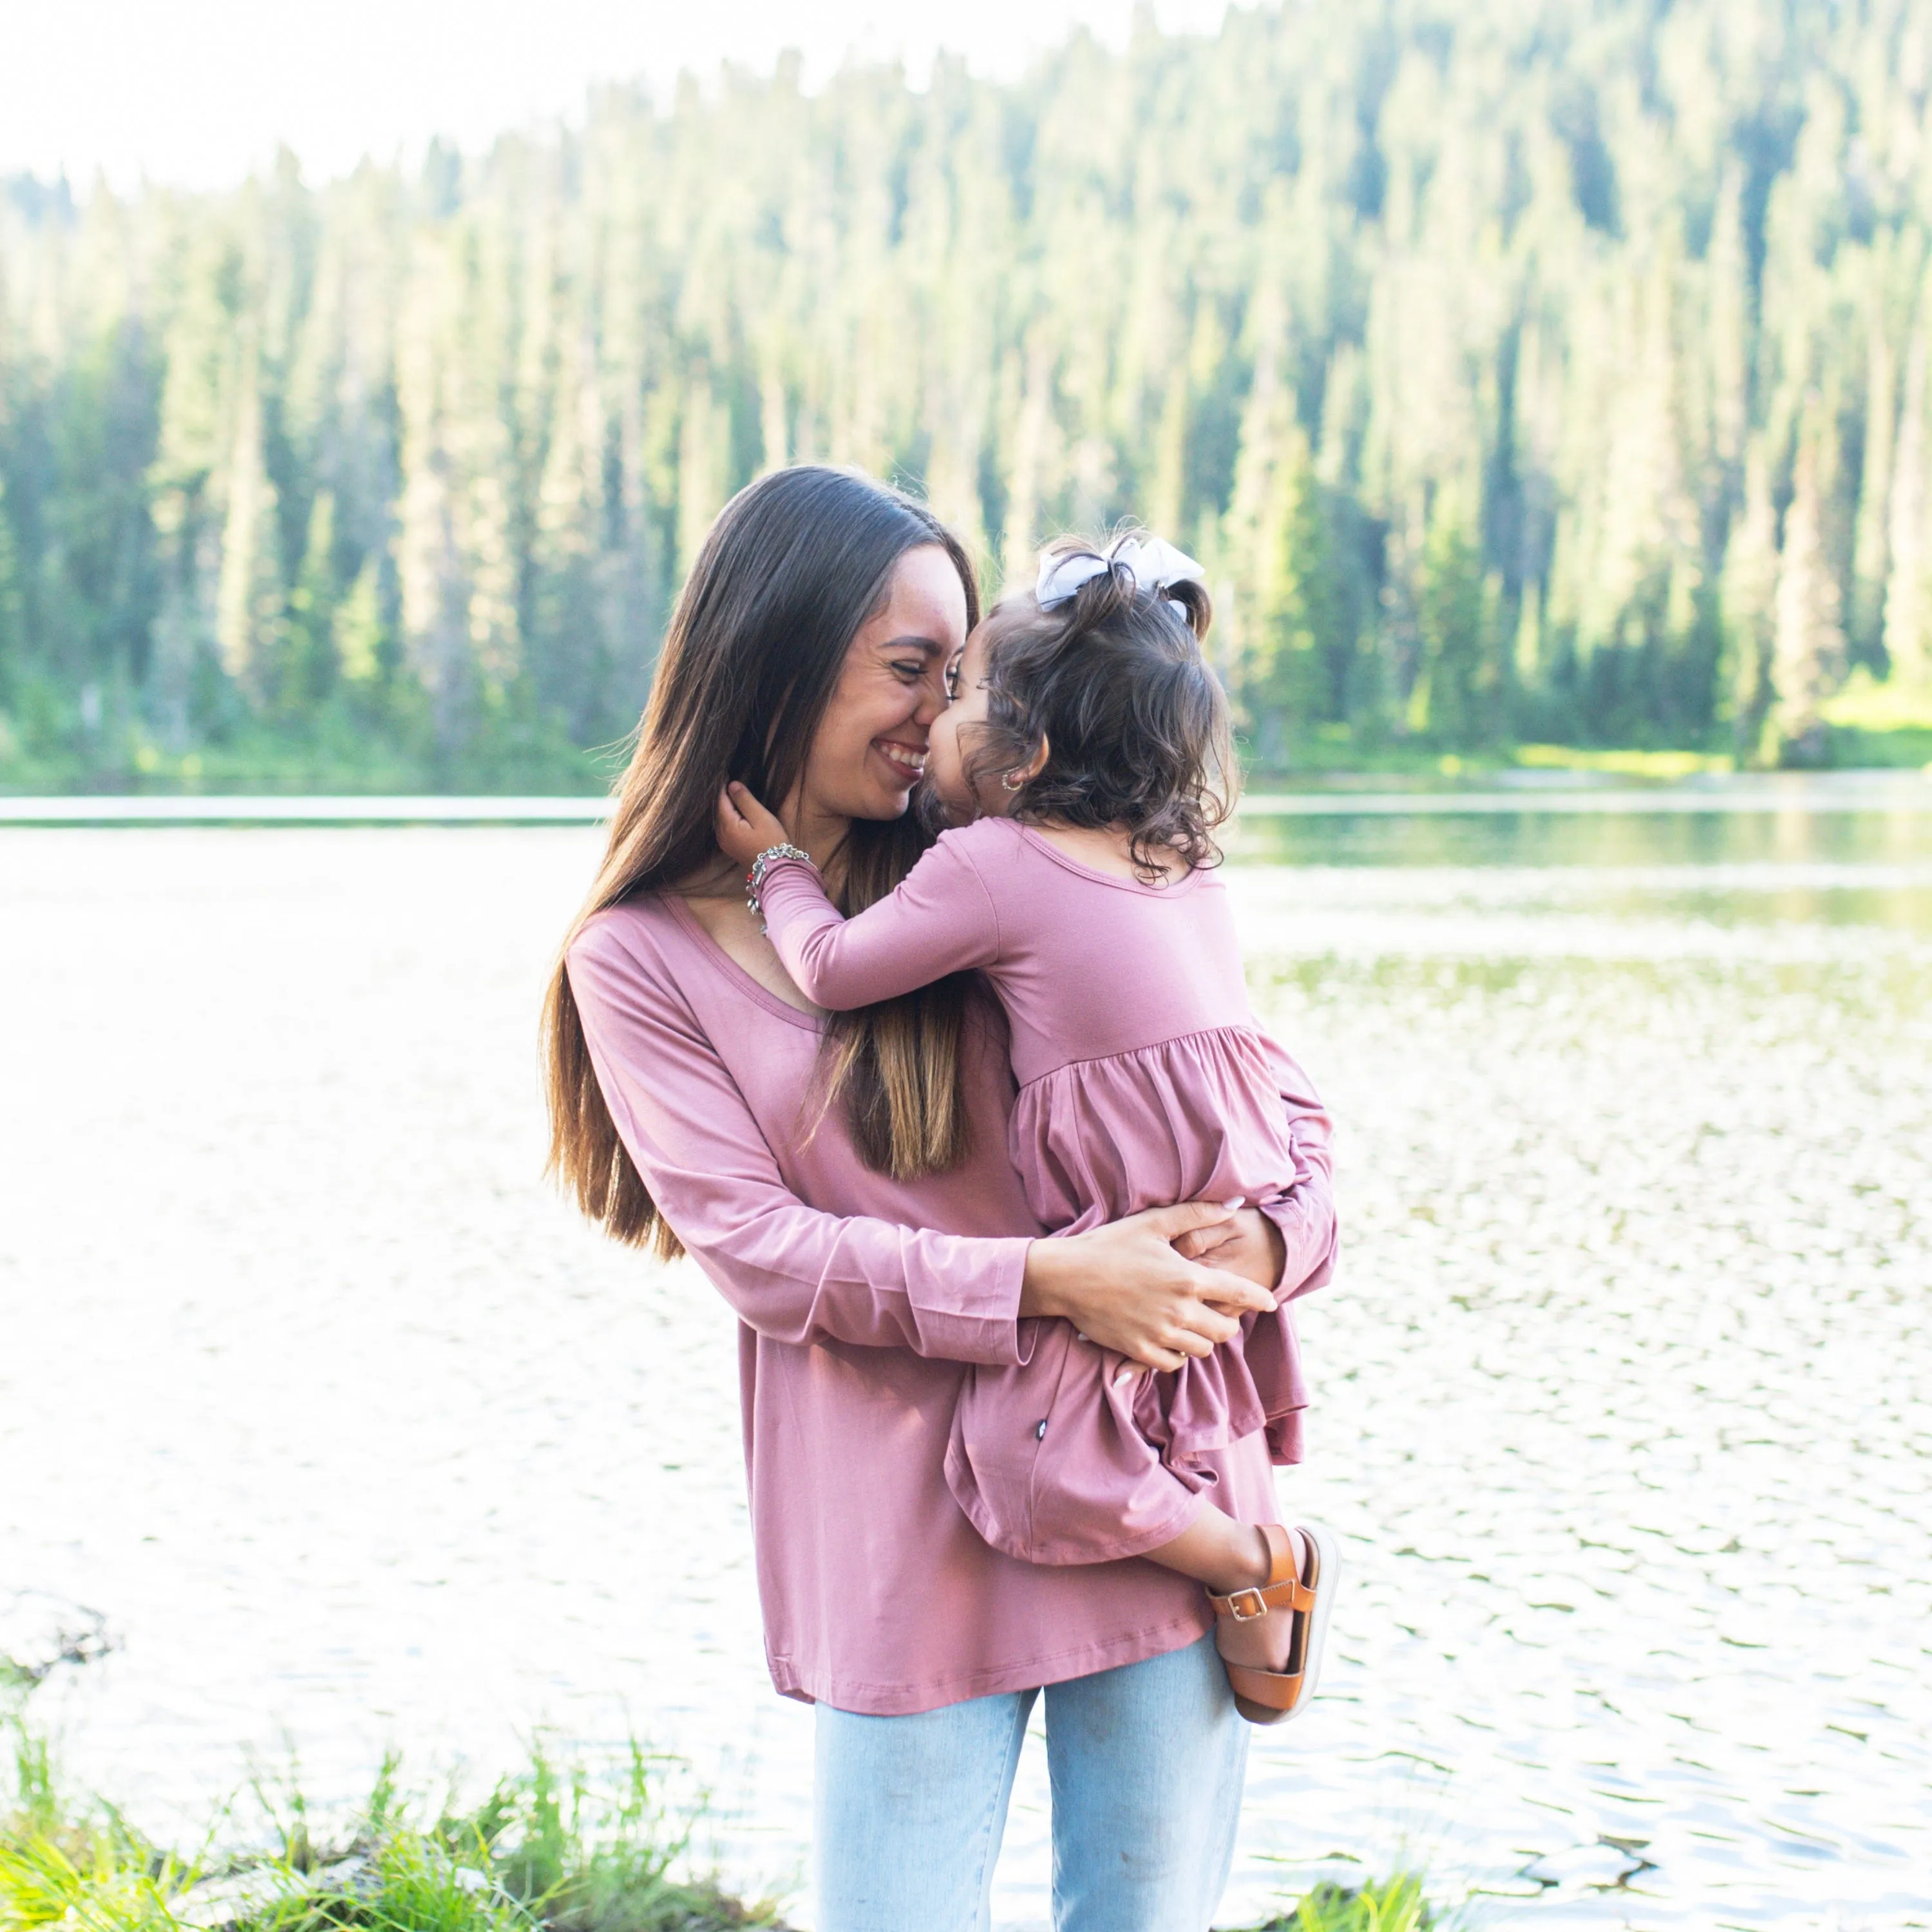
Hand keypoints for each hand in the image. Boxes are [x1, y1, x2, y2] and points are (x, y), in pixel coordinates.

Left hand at [716, 781, 791, 867]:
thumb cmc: (771, 841)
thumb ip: (745, 800)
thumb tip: (732, 784)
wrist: (775, 869)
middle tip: (729, 781)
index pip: (721, 800)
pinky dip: (728, 817)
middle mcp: (721, 834)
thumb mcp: (760, 817)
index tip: (726, 774)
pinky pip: (725, 827)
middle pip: (718, 809)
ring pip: (721, 818)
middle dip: (723, 796)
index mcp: (727, 825)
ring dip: (726, 807)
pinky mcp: (730, 847)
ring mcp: (725, 843)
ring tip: (734, 794)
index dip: (723, 786)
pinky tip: (737, 812)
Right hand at [1019, 1201, 1277, 1372]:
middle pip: (1225, 1329)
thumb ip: (1197, 1214)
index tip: (1270, 1302)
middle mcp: (1180, 1311)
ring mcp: (1160, 1335)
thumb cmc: (1110, 1244)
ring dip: (1204, 1338)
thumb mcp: (1153, 1222)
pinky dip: (1178, 1354)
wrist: (1067, 1277)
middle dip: (1228, 1320)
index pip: (1240, 1293)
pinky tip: (1171, 1339)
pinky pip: (1174, 1364)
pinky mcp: (1140, 1352)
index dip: (1260, 1298)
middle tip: (1218, 1310)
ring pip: (1203, 1349)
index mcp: (1188, 1278)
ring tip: (1193, 1323)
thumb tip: (1234, 1205)